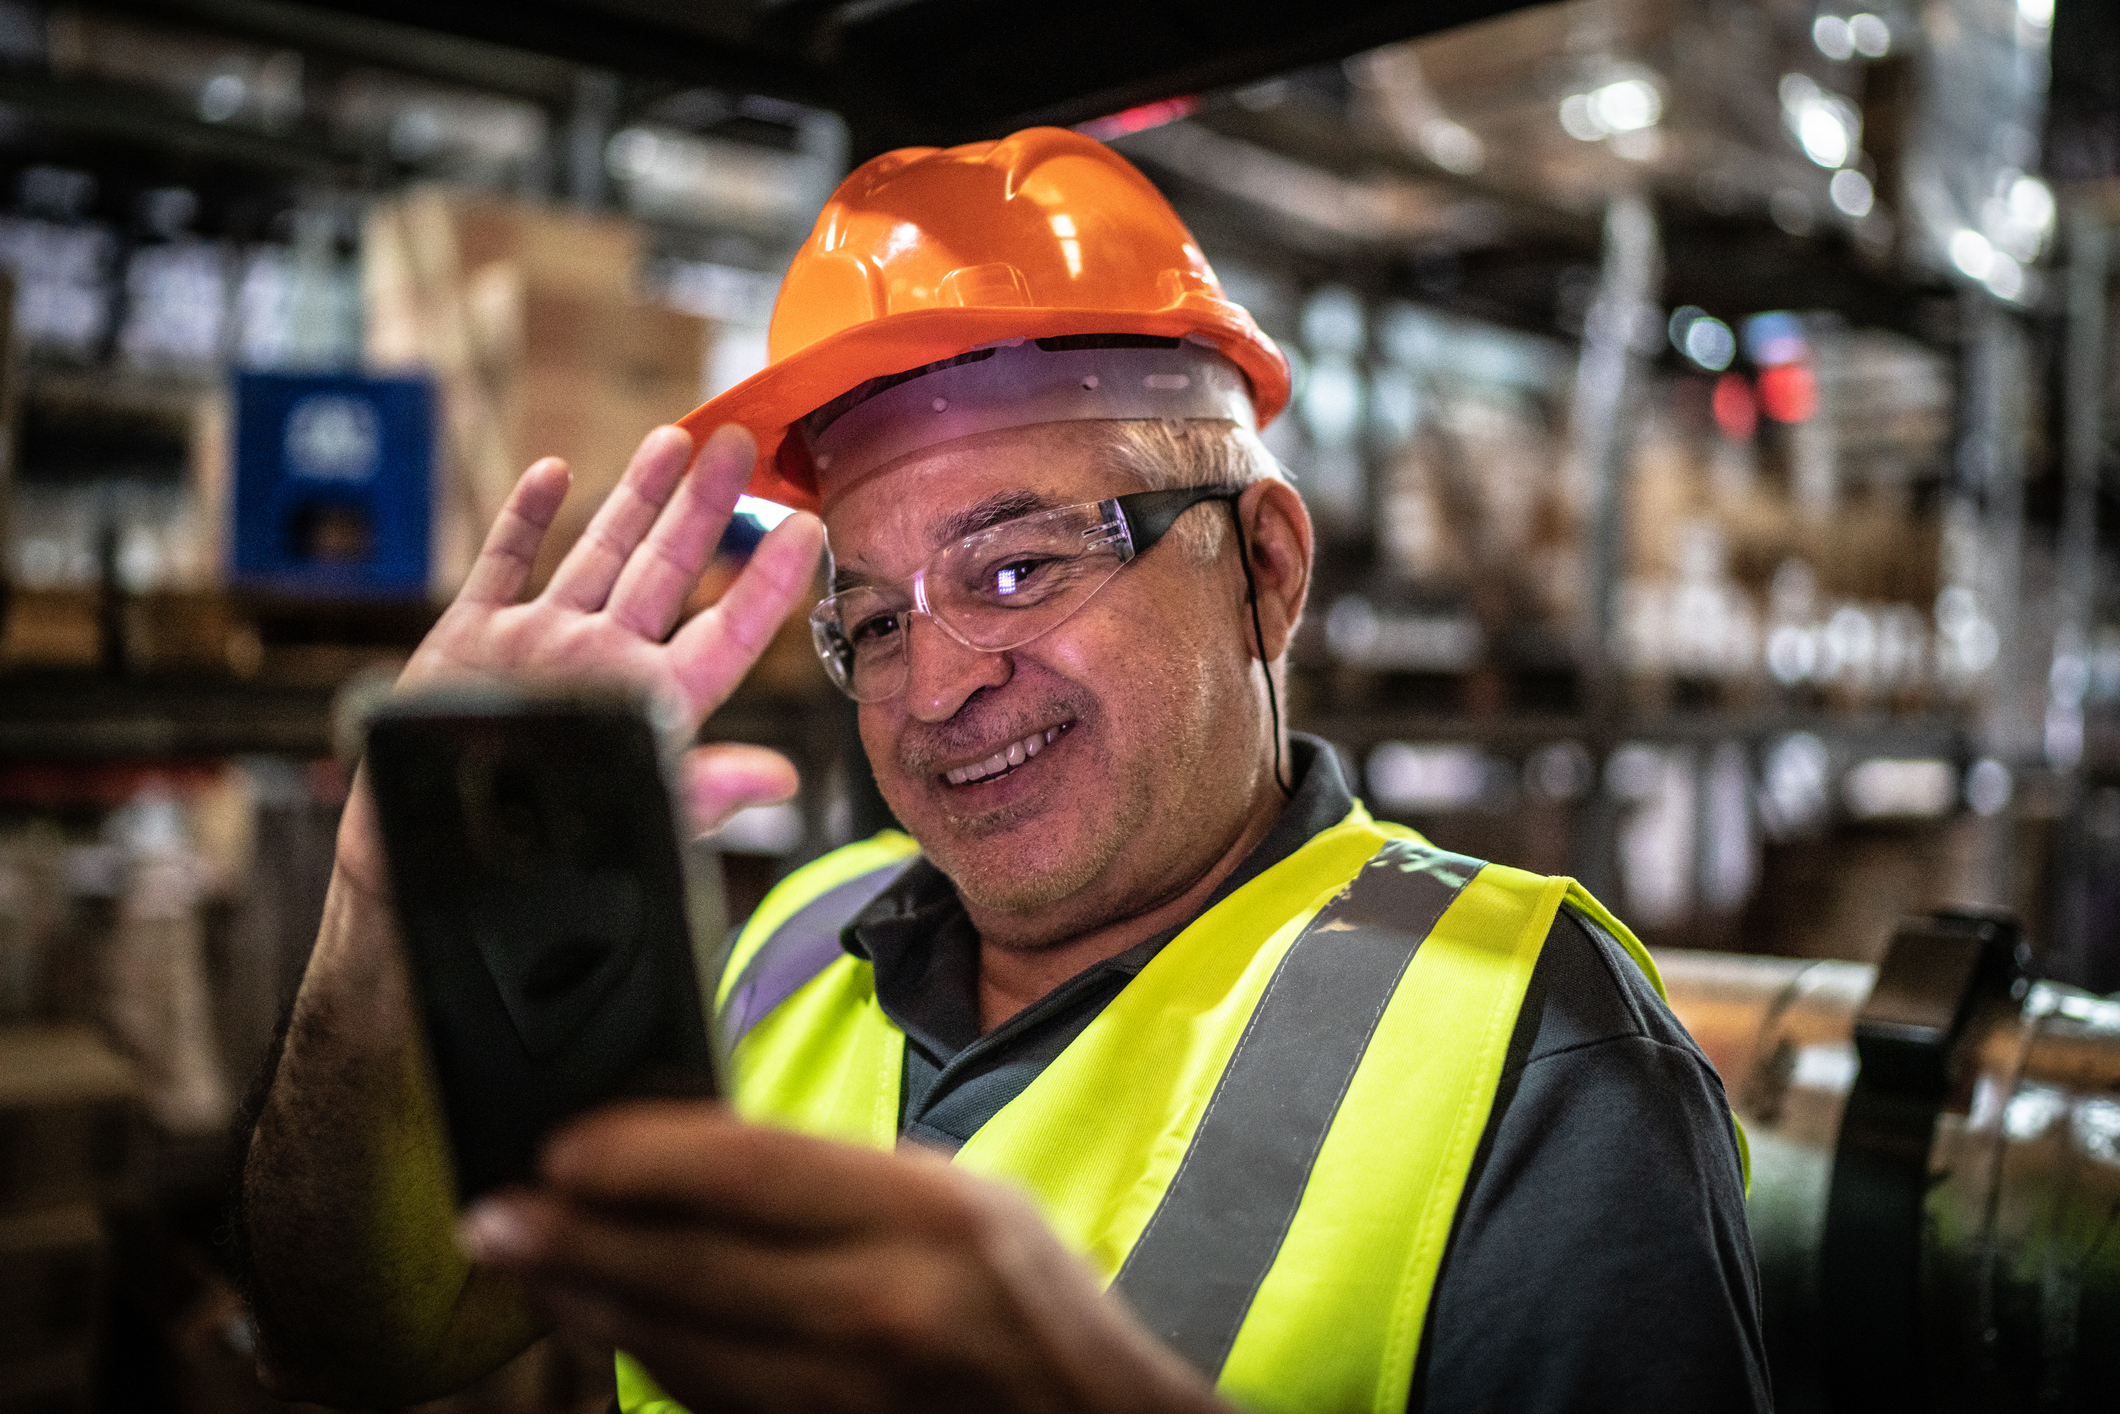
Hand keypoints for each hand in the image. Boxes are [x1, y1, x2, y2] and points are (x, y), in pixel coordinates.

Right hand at [336, 424, 824, 894]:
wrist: (415, 869)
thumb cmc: (529, 864)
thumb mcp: (626, 818)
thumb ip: (702, 789)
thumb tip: (782, 781)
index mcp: (646, 705)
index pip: (725, 634)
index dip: (768, 583)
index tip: (807, 526)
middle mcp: (600, 664)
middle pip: (666, 571)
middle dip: (703, 505)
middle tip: (740, 442)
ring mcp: (538, 647)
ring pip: (598, 555)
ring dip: (634, 498)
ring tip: (672, 441)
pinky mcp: (472, 642)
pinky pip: (506, 566)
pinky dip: (527, 518)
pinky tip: (555, 473)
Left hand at [458, 1103, 1228, 1413]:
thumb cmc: (1034, 1308)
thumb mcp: (969, 1198)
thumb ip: (841, 1180)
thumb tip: (695, 1158)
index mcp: (924, 1218)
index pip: (746, 1172)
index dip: (636, 1157)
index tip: (561, 1147)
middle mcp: (880, 1310)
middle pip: (685, 1270)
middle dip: (570, 1242)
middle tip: (491, 1218)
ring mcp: (848, 1397)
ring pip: (678, 1352)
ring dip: (587, 1308)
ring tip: (528, 1268)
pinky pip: (710, 1407)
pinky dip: (648, 1365)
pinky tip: (606, 1330)